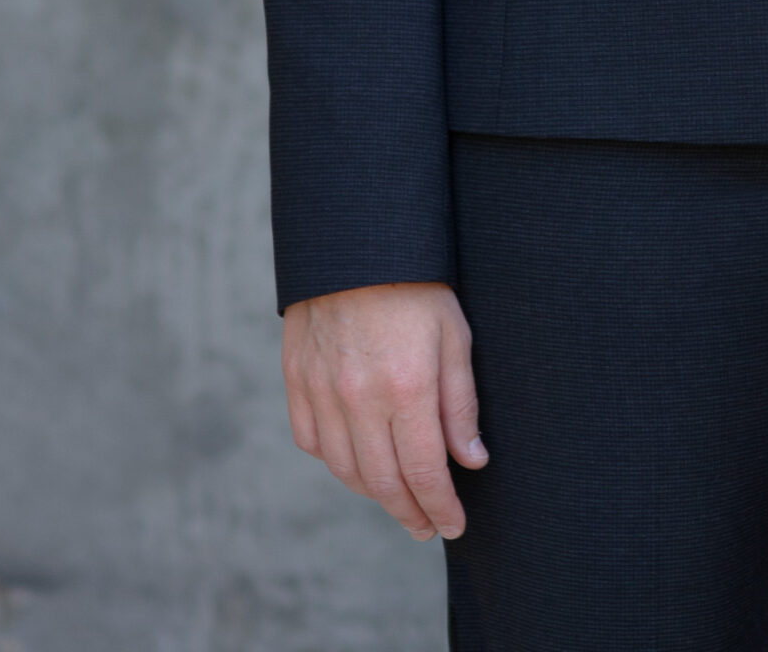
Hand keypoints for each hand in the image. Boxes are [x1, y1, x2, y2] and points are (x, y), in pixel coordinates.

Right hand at [282, 281, 487, 540]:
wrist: (355, 240)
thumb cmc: (416, 284)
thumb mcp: (455, 334)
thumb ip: (461, 403)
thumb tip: (471, 461)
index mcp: (406, 386)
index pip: (425, 472)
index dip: (441, 507)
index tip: (454, 525)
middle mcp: (359, 397)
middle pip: (383, 482)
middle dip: (410, 513)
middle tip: (429, 527)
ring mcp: (321, 390)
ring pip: (346, 469)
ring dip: (375, 495)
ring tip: (399, 502)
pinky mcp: (296, 380)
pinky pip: (312, 442)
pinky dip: (336, 462)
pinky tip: (358, 464)